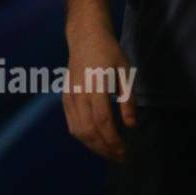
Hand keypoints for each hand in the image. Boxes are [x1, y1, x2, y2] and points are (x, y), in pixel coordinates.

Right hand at [62, 24, 134, 161]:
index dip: (113, 140)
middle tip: (119, 158)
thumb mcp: (125, 72)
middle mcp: (79, 94)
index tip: (125, 152)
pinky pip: (71, 123)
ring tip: (108, 152)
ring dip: (93, 145)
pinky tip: (94, 141)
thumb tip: (130, 125)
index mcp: (96, 87)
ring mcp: (70, 96)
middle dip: (104, 148)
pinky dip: (81, 136)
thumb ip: (127, 100)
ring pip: (77, 130)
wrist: (85, 37)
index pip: (103, 121)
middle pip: (89, 130)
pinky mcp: (65, 97)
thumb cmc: (109, 52)